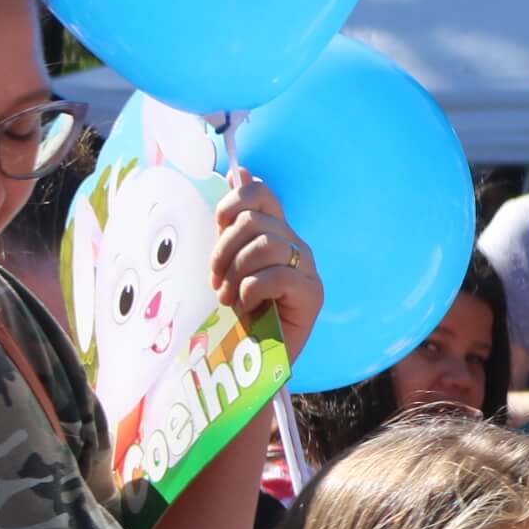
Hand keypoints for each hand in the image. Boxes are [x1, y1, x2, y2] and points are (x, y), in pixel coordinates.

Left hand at [211, 168, 323, 361]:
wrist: (254, 357)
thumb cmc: (241, 310)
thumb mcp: (229, 260)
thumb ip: (233, 222)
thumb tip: (237, 171)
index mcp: (277, 232)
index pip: (261, 193)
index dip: (233, 203)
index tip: (218, 229)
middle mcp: (296, 245)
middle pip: (255, 221)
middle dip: (224, 250)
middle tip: (216, 280)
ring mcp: (307, 269)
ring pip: (265, 245)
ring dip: (236, 273)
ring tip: (230, 297)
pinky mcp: (312, 294)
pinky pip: (276, 276)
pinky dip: (251, 291)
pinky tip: (248, 307)